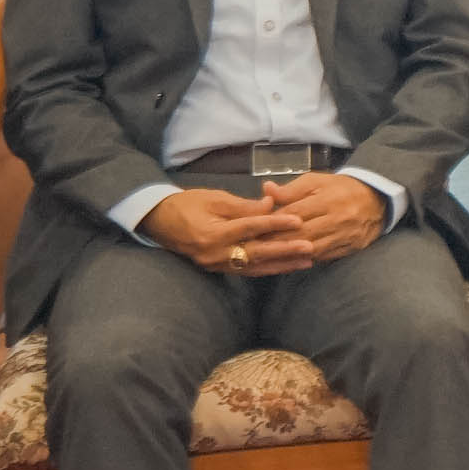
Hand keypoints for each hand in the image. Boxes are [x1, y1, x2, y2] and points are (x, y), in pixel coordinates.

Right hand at [143, 188, 313, 274]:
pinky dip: (267, 269)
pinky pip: (246, 271)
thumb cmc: (187, 204)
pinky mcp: (217, 269)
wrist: (159, 221)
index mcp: (212, 233)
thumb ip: (244, 205)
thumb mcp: (214, 199)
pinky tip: (285, 267)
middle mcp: (214, 253)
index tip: (298, 220)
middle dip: (285, 250)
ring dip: (281, 264)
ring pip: (254, 266)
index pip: (249, 228)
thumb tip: (271, 204)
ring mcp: (215, 264)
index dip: (274, 223)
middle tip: (310, 247)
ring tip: (306, 261)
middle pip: (256, 252)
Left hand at [258, 172, 386, 264]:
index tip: (254, 229)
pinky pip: (325, 257)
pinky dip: (306, 259)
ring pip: (312, 249)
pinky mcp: (351, 248)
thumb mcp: (317, 181)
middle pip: (301, 234)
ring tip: (269, 256)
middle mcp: (338, 219)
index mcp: (328, 199)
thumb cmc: (341, 188)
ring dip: (289, 254)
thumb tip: (266, 189)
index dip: (273, 222)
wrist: (378, 199)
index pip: (294, 213)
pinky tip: (291, 260)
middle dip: (277, 242)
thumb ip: (291, 189)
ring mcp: (345, 236)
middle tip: (255, 247)